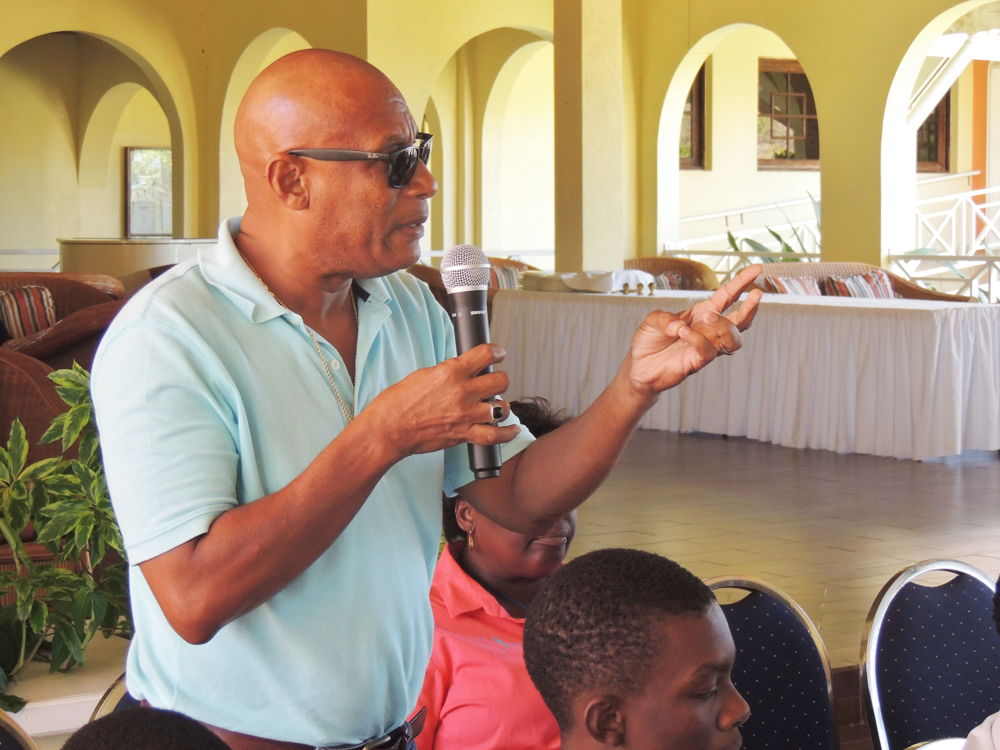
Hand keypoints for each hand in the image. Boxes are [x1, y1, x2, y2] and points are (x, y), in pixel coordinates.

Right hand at [361, 343, 519, 461]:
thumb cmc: (397, 402)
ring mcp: (465, 415)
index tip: (499, 354)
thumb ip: (447, 373)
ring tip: (495, 406)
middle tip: (493, 383)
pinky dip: (507, 433)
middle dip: (499, 380)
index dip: (497, 352)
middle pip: (500, 381)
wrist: (388, 429)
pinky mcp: (464, 434)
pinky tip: (513, 429)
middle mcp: (462, 392)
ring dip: (500, 406)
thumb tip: (463, 372)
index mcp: (450, 372)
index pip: (485, 354)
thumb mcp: (423, 375)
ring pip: (502, 407)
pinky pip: (495, 436)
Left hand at [626, 265, 762, 394]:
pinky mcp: (697, 362)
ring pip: (733, 338)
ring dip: (725, 325)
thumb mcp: (653, 319)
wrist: (638, 366)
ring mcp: (706, 346)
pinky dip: (698, 339)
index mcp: (702, 313)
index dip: (742, 282)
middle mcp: (709, 330)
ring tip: (709, 317)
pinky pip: (708, 351)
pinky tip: (683, 333)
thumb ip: (665, 317)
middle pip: (740, 320)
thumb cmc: (649, 341)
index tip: (757, 269)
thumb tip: (682, 326)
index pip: (727, 296)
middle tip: (757, 294)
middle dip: (751, 307)